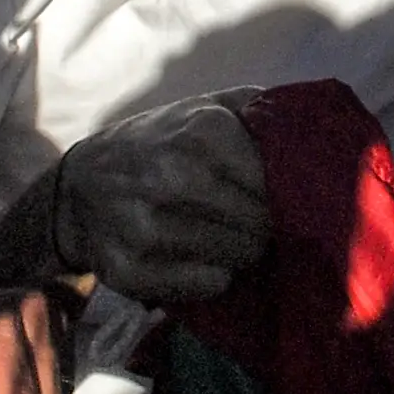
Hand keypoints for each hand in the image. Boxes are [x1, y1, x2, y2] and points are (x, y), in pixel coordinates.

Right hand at [51, 91, 269, 303]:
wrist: (77, 185)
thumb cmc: (162, 143)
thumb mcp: (208, 107)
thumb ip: (262, 108)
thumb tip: (316, 118)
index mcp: (202, 133)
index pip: (276, 182)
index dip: (285, 194)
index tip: (283, 197)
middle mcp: (173, 179)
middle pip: (261, 225)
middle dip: (266, 227)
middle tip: (258, 223)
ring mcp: (147, 228)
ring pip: (237, 258)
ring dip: (241, 252)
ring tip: (229, 236)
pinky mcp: (129, 270)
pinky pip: (206, 285)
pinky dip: (213, 277)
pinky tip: (202, 258)